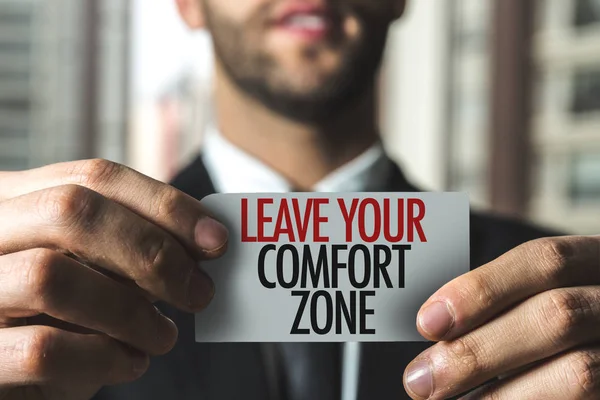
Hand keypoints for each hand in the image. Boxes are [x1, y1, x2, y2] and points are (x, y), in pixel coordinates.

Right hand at [0, 159, 227, 399]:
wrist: (9, 366)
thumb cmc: (55, 312)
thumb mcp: (89, 267)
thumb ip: (129, 246)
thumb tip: (205, 241)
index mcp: (15, 200)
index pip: (95, 177)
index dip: (165, 204)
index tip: (216, 239)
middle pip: (72, 211)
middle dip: (152, 251)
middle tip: (198, 292)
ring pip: (50, 276)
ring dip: (131, 311)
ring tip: (165, 336)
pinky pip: (41, 350)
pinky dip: (104, 358)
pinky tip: (130, 363)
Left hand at [403, 236, 599, 398]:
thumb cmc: (563, 323)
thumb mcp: (546, 295)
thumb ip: (505, 303)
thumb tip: (435, 325)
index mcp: (596, 263)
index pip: (545, 260)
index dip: (482, 289)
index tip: (428, 321)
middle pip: (555, 316)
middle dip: (478, 350)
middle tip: (421, 380)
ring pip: (578, 372)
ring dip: (499, 394)